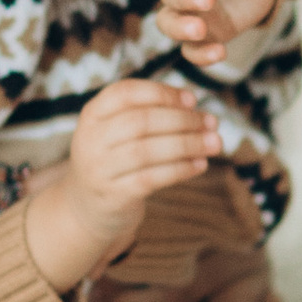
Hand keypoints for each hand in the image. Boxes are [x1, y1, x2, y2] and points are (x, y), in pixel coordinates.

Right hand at [24, 77, 219, 297]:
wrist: (87, 208)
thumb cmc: (115, 160)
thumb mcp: (117, 131)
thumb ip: (148, 113)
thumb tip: (194, 104)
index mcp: (93, 114)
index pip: (125, 93)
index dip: (162, 93)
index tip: (192, 99)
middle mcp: (90, 139)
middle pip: (140, 121)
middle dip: (182, 120)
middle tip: (212, 122)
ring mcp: (99, 169)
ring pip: (148, 150)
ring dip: (187, 144)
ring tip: (214, 143)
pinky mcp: (113, 195)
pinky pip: (152, 178)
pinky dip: (180, 169)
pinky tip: (200, 164)